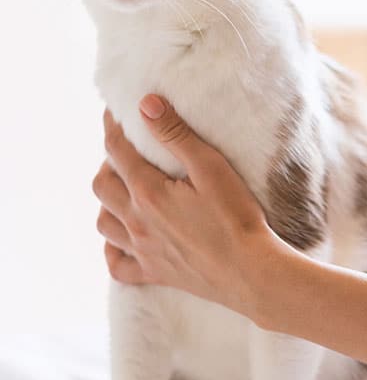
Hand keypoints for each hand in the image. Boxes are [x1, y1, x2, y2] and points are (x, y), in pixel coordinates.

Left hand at [92, 96, 271, 319]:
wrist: (251, 272)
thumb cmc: (237, 217)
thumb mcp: (210, 167)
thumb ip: (176, 135)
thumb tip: (146, 105)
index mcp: (148, 193)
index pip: (116, 151)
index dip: (112, 127)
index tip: (114, 113)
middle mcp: (137, 222)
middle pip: (102, 185)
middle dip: (107, 163)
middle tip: (127, 153)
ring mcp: (144, 250)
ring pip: (103, 223)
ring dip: (107, 202)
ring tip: (124, 190)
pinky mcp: (155, 274)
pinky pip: (117, 265)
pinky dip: (112, 250)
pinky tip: (123, 239)